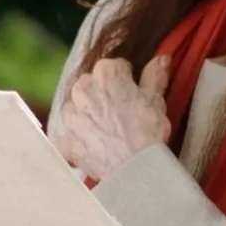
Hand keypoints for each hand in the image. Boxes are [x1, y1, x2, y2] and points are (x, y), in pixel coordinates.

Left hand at [54, 52, 171, 176]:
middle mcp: (82, 89)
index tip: (133, 93)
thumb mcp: (156, 99)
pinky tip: (91, 148)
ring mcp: (70, 116)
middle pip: (91, 85)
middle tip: (120, 113)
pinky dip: (75, 141)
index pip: (115, 67)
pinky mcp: (64, 140)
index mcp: (105, 73)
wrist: (133, 167)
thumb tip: (160, 58)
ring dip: (87, 116)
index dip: (126, 80)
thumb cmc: (147, 130)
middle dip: (103, 95)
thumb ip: (155, 75)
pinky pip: (67, 137)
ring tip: (107, 131)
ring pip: (76, 109)